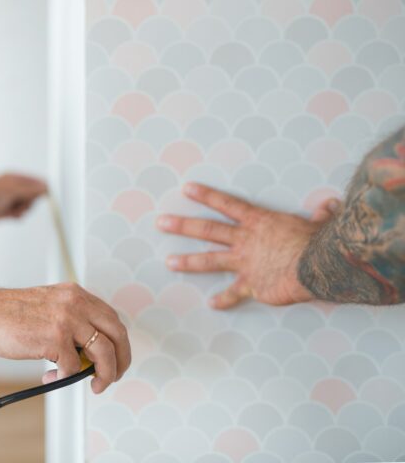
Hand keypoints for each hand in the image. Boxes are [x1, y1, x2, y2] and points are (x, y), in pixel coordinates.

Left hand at [0, 174, 46, 220]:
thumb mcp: (13, 190)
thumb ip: (30, 190)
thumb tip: (45, 188)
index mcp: (16, 178)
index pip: (36, 182)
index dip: (43, 189)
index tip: (47, 196)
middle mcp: (15, 188)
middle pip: (34, 196)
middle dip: (30, 201)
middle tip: (23, 203)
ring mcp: (12, 199)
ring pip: (28, 206)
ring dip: (24, 209)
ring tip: (14, 210)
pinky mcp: (9, 210)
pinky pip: (21, 214)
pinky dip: (18, 215)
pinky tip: (10, 215)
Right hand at [0, 282, 130, 393]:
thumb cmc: (5, 314)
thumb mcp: (46, 307)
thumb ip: (69, 321)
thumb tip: (88, 353)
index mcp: (74, 293)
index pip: (111, 317)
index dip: (117, 341)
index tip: (115, 357)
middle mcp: (75, 303)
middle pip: (117, 333)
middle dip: (121, 359)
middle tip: (113, 376)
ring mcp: (67, 320)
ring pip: (104, 352)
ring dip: (104, 374)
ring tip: (94, 384)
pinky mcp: (55, 338)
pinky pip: (74, 367)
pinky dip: (66, 377)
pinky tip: (50, 375)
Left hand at [156, 183, 340, 308]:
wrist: (317, 264)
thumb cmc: (318, 241)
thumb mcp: (319, 222)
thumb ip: (320, 215)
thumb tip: (332, 206)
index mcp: (259, 222)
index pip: (226, 204)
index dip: (206, 195)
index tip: (185, 188)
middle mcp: (246, 240)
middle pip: (207, 229)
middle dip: (182, 225)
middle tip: (160, 222)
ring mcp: (245, 262)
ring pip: (209, 260)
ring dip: (188, 261)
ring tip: (168, 262)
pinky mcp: (252, 284)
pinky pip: (234, 294)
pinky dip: (224, 300)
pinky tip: (212, 304)